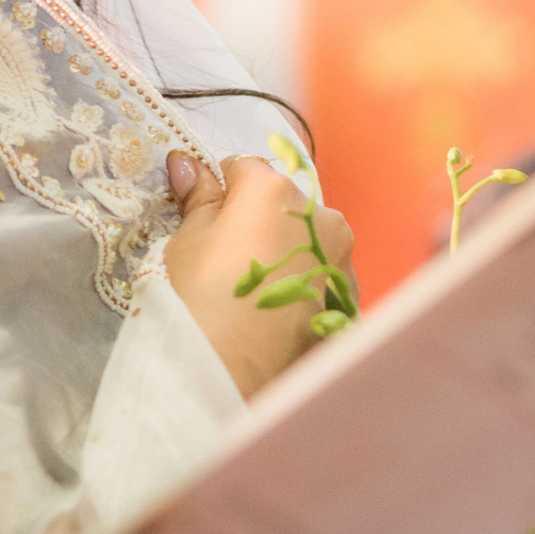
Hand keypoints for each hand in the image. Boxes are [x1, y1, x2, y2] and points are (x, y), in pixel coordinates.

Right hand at [163, 150, 354, 398]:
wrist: (234, 374)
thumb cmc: (201, 299)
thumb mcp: (186, 241)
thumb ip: (197, 197)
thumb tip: (186, 159)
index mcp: (274, 190)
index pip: (243, 168)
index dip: (219, 192)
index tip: (204, 222)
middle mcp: (320, 214)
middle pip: (280, 204)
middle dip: (257, 222)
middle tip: (226, 263)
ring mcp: (340, 256)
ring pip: (304, 240)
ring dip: (283, 252)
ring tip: (253, 295)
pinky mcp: (348, 296)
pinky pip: (320, 274)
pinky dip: (301, 284)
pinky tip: (276, 313)